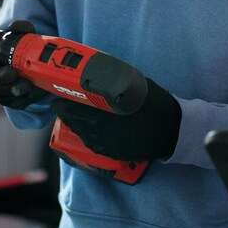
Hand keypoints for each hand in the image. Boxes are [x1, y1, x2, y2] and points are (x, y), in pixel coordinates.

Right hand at [0, 19, 45, 109]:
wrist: (43, 68)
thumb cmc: (27, 50)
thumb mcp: (27, 36)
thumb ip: (21, 28)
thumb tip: (13, 27)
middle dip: (0, 77)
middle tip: (12, 72)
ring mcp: (0, 90)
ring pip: (3, 91)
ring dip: (16, 87)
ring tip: (28, 82)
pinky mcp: (12, 101)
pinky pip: (15, 101)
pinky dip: (25, 96)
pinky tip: (32, 89)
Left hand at [51, 77, 180, 160]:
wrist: (171, 131)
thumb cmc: (156, 105)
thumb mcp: (137, 87)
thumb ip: (118, 83)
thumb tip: (105, 75)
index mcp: (107, 111)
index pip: (76, 107)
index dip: (63, 103)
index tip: (56, 98)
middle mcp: (104, 130)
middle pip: (75, 121)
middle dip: (65, 113)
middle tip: (60, 106)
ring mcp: (108, 144)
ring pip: (82, 134)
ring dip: (74, 125)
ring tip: (70, 117)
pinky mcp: (113, 152)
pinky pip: (93, 145)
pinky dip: (85, 136)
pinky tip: (85, 131)